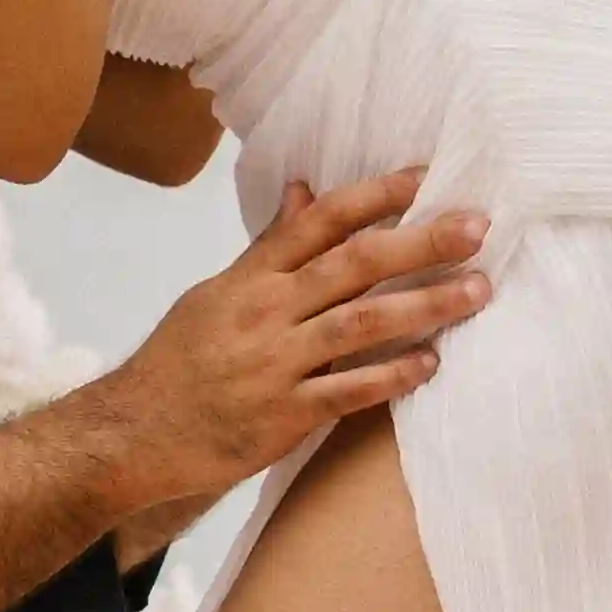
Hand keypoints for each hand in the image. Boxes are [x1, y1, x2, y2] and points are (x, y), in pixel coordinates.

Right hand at [111, 171, 490, 505]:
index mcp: (250, 278)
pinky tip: (431, 364)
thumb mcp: (217, 294)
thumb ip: (270, 248)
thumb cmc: (180, 362)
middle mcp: (265, 313)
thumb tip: (303, 191)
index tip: (427, 177)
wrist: (133, 434)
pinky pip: (350, 391)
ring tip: (477, 291)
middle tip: (478, 227)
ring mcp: (275, 364)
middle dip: (421, 242)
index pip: (320, 221)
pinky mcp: (284, 416)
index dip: (376, 196)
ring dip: (426, 305)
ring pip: (362, 323)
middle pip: (353, 264)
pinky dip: (393, 376)